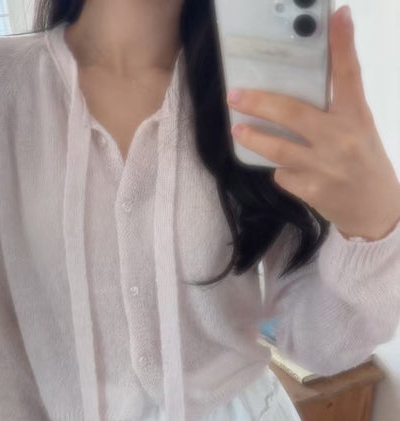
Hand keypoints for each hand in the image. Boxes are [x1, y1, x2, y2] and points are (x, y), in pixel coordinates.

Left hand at [226, 5, 399, 240]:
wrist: (375, 210)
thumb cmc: (364, 163)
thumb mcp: (360, 129)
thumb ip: (337, 110)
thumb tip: (300, 88)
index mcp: (357, 117)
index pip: (350, 75)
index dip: (343, 43)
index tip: (337, 16)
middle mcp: (340, 139)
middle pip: (293, 113)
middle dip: (259, 103)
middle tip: (235, 95)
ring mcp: (323, 166)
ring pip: (278, 148)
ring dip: (253, 138)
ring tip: (237, 129)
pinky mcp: (310, 190)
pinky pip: (282, 174)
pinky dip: (279, 168)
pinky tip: (282, 168)